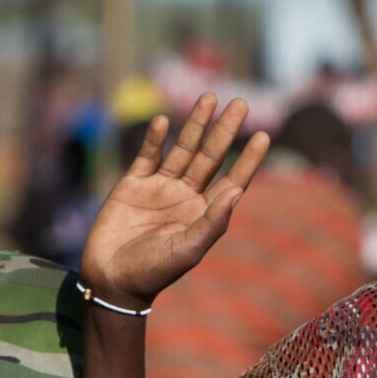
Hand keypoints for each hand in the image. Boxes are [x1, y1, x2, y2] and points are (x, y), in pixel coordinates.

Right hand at [79, 93, 268, 309]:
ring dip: (195, 125)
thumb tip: (237, 192)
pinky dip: (155, 139)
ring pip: (182, 149)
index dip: (248, 159)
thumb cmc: (154, 271)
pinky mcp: (132, 184)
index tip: (264, 135)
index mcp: (205, 212)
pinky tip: (165, 122)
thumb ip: (213, 221)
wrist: (111, 279)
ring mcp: (160, 188)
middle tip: (241, 102)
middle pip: (211, 156)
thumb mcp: (188, 249)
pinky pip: (147, 156)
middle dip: (225, 129)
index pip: (232, 179)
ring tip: (209, 98)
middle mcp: (186, 196)